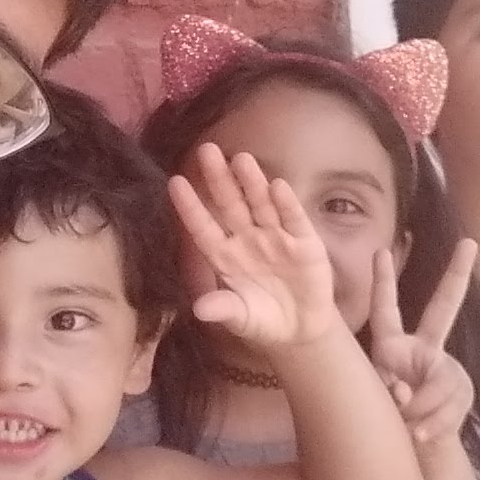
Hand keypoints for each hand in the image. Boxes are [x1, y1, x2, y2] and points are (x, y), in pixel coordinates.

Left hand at [168, 144, 338, 351]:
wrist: (302, 329)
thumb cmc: (263, 320)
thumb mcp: (242, 319)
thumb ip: (223, 309)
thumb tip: (199, 309)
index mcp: (225, 256)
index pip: (203, 227)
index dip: (190, 206)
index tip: (175, 182)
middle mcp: (247, 239)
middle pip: (231, 205)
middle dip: (219, 179)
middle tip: (207, 150)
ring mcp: (276, 237)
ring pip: (260, 205)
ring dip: (252, 183)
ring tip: (241, 160)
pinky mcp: (304, 242)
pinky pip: (293, 219)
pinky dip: (287, 204)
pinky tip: (278, 186)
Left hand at [366, 242, 478, 450]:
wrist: (423, 449)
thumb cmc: (393, 420)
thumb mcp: (378, 402)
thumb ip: (387, 391)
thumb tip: (402, 391)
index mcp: (395, 347)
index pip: (386, 311)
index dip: (383, 282)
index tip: (383, 249)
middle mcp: (425, 349)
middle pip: (443, 308)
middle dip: (455, 276)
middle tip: (468, 242)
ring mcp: (448, 368)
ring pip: (434, 382)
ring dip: (416, 411)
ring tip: (408, 426)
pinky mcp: (462, 392)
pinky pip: (444, 408)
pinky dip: (428, 427)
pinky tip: (421, 435)